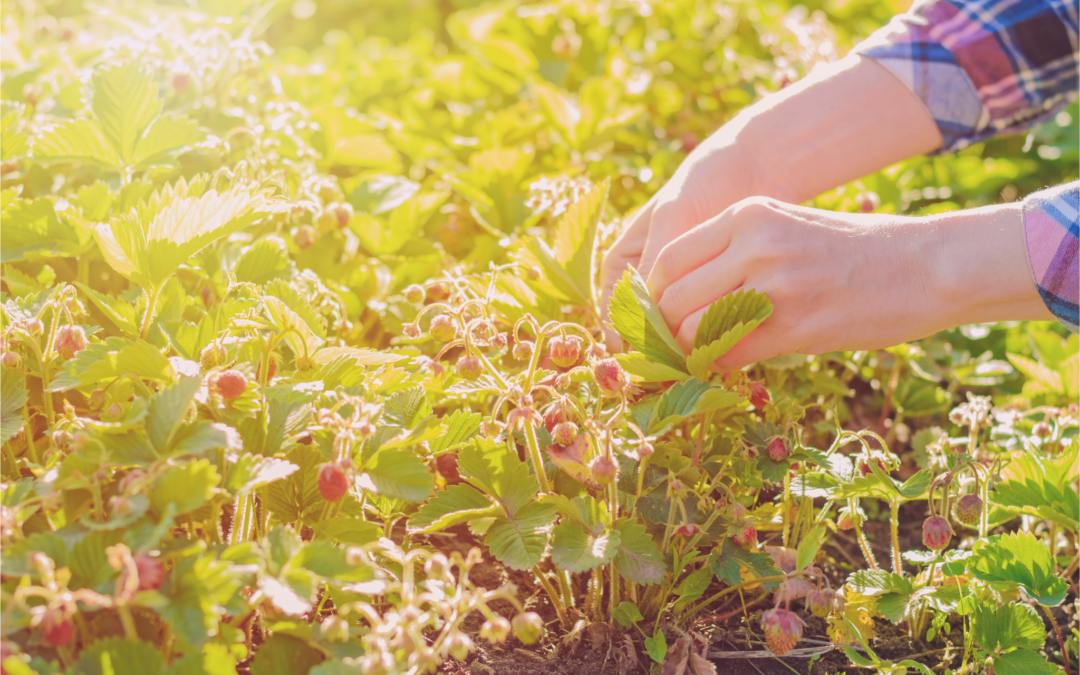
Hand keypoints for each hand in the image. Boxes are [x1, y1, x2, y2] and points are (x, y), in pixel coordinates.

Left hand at [599, 54, 943, 349]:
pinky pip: (728, 355)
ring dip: (686, 354)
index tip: (657, 321)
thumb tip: (687, 297)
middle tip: (667, 352)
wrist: (930, 266)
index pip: (668, 259)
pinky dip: (717, 369)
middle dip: (662, 332)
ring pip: (691, 329)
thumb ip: (739, 251)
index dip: (653, 298)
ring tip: (695, 363)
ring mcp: (773, 282)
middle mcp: (753, 241)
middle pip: (671, 297)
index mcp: (747, 213)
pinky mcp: (794, 324)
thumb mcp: (790, 226)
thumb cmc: (859, 251)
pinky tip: (726, 369)